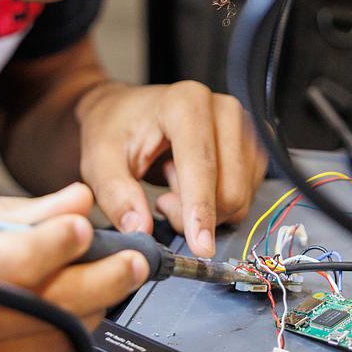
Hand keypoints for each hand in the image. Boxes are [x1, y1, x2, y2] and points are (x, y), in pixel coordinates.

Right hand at [0, 182, 147, 351]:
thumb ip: (3, 212)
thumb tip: (70, 203)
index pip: (4, 263)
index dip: (53, 243)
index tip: (85, 223)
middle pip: (36, 311)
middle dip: (96, 283)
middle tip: (131, 259)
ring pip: (40, 345)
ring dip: (88, 312)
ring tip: (112, 280)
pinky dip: (56, 338)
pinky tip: (76, 312)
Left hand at [75, 80, 266, 257]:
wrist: (127, 110)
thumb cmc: (114, 129)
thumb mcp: (99, 160)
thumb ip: (116, 195)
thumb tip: (140, 229)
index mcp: (186, 103)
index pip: (202, 165)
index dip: (201, 210)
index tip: (201, 247)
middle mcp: (224, 110)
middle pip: (230, 188)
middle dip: (195, 213)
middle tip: (161, 201)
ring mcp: (244, 126)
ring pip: (239, 197)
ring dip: (205, 210)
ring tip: (172, 187)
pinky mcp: (252, 146)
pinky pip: (245, 196)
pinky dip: (217, 204)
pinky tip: (190, 185)